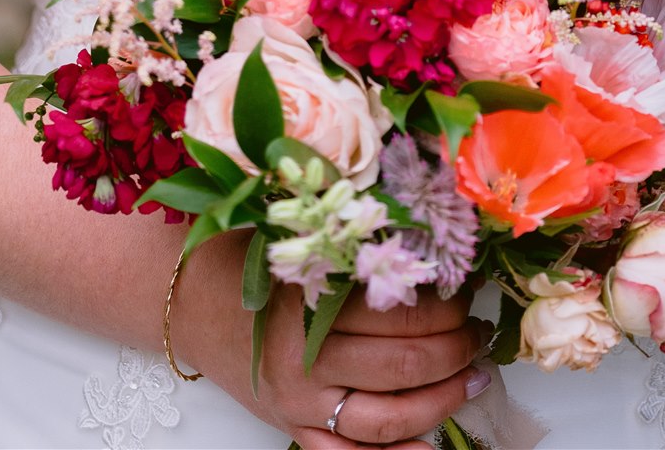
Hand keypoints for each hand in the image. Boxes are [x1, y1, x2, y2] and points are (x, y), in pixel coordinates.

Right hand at [177, 236, 488, 446]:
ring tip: (474, 377)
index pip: (401, 313)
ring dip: (441, 400)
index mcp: (309, 303)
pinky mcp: (290, 426)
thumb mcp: (299, 237)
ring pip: (386, 417)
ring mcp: (297, 402)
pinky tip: (428, 448)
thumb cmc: (243, 255)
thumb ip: (355, 245)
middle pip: (403, 364)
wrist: (184, 298)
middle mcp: (303, 361)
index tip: (470, 287)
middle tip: (480, 332)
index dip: (448, 303)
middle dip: (456, 349)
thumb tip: (431, 247)